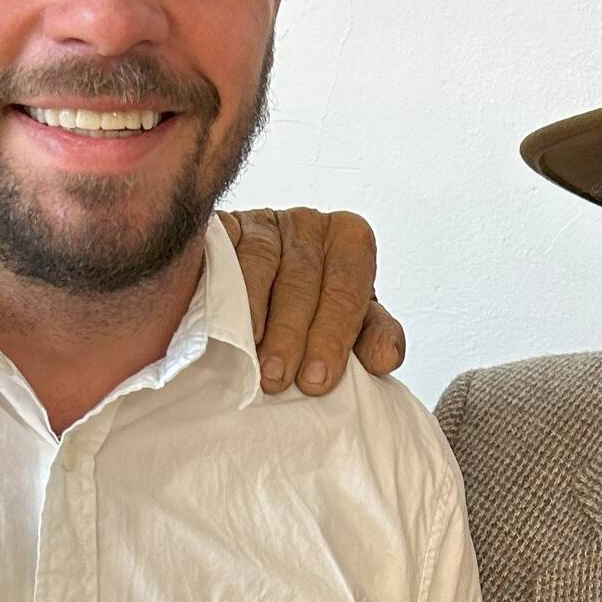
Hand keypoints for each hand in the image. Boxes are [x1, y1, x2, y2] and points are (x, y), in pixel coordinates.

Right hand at [219, 208, 405, 394]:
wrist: (258, 296)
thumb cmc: (314, 313)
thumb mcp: (351, 323)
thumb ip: (373, 336)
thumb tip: (385, 358)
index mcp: (350, 239)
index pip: (347, 287)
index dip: (333, 335)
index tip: (317, 380)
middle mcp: (308, 223)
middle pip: (302, 278)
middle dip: (291, 333)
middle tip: (278, 378)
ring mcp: (262, 221)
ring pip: (259, 264)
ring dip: (252, 315)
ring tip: (248, 358)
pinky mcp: (221, 225)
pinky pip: (219, 252)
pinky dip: (217, 285)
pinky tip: (216, 320)